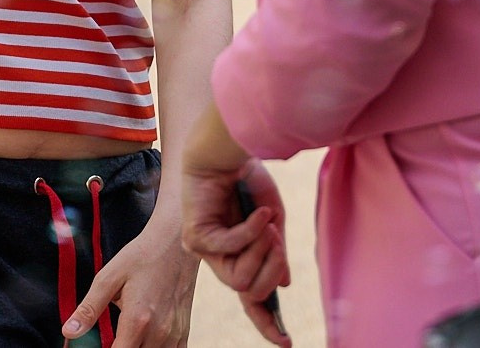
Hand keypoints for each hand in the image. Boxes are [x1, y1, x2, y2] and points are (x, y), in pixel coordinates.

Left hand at [61, 217, 197, 347]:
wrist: (175, 241)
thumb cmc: (142, 256)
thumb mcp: (109, 277)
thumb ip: (89, 308)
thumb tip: (69, 332)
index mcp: (138, 320)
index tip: (99, 344)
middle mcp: (159, 332)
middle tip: (112, 337)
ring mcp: (175, 333)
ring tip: (128, 336)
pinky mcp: (185, 330)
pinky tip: (145, 340)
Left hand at [180, 112, 292, 344]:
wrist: (227, 149)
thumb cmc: (248, 180)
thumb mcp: (271, 221)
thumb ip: (274, 253)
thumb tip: (283, 285)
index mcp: (238, 256)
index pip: (251, 300)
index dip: (267, 323)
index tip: (285, 343)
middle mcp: (218, 258)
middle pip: (250, 292)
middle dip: (271, 268)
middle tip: (278, 240)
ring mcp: (204, 250)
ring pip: (239, 279)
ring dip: (261, 250)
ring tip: (266, 223)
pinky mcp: (194, 237)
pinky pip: (230, 249)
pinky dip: (250, 231)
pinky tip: (259, 213)